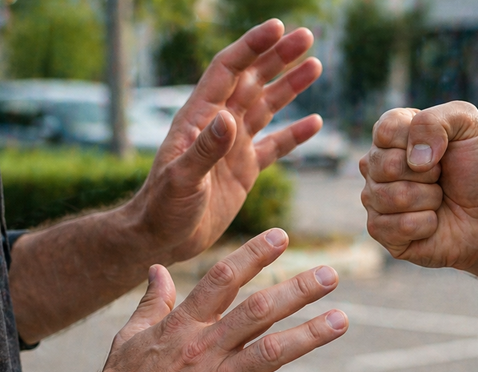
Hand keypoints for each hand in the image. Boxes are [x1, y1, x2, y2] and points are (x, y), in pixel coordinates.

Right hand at [88, 228, 347, 371]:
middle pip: (258, 311)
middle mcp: (205, 349)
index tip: (282, 236)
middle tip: (331, 275)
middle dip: (297, 290)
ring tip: (341, 320)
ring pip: (272, 353)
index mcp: (184, 325)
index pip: (223, 280)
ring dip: (310, 336)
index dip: (253, 254)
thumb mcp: (131, 336)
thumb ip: (153, 302)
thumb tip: (158, 268)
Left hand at [129, 20, 322, 261]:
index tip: (278, 28)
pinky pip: (274, 146)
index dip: (252, 47)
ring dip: (290, 87)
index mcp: (199, 118)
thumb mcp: (182, 178)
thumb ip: (205, 149)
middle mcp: (218, 125)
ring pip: (266, 107)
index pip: (228, 70)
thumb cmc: (162, 207)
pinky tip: (316, 122)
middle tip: (308, 36)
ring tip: (315, 65)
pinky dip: (295, 135)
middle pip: (252, 80)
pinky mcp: (244, 171)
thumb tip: (229, 118)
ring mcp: (233, 147)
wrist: (161, 237)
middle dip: (279, 57)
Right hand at [359, 102, 477, 270]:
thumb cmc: (477, 169)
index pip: (385, 131)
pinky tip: (432, 222)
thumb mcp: (467, 125)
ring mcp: (375, 198)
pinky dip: (426, 225)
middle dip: (427, 174)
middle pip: (384, 165)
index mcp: (392, 134)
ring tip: (438, 200)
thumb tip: (414, 158)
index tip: (440, 150)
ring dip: (429, 200)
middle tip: (441, 178)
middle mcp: (377, 165)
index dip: (419, 141)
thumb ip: (436, 120)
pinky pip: (398, 226)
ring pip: (392, 198)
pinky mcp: (381, 231)